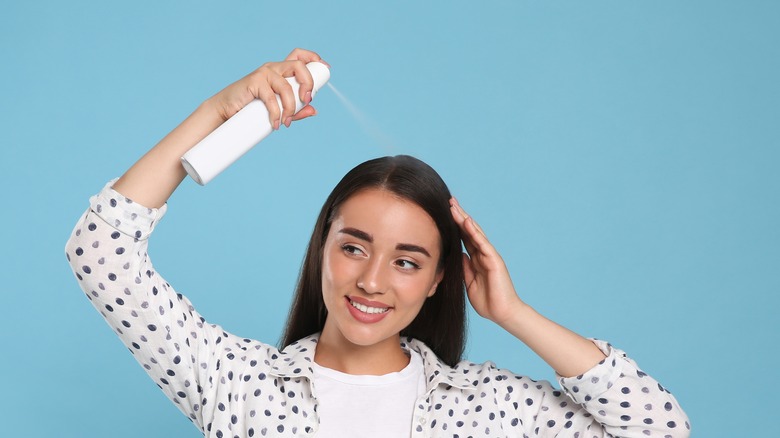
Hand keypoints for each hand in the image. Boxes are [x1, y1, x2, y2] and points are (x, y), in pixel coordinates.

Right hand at [208, 48, 328, 128]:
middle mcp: (274, 68)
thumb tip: (314, 110)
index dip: (313, 58)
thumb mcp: (279, 109)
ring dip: (290, 107)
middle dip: (308, 84)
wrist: (226, 111)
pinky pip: (272, 97)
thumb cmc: (252, 109)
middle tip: (306, 101)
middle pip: (298, 66)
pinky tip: (275, 124)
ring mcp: (264, 73)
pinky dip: (276, 113)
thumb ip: (296, 109)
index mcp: (281, 71)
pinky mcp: (254, 81)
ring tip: (286, 121)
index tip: (325, 67)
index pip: (299, 56)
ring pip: (286, 86)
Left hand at [450, 198, 523, 326]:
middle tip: (448, 200)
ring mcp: (489, 256)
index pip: (464, 238)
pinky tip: (467, 221)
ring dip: (464, 219)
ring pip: (475, 233)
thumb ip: (464, 267)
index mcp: (476, 259)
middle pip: (469, 231)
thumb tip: (458, 254)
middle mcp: (483, 254)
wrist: (503, 314)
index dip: (455, 225)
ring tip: (454, 206)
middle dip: (459, 216)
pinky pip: (483, 243)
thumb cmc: (487, 301)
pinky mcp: (495, 261)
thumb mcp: (468, 282)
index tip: (444, 212)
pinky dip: (475, 232)